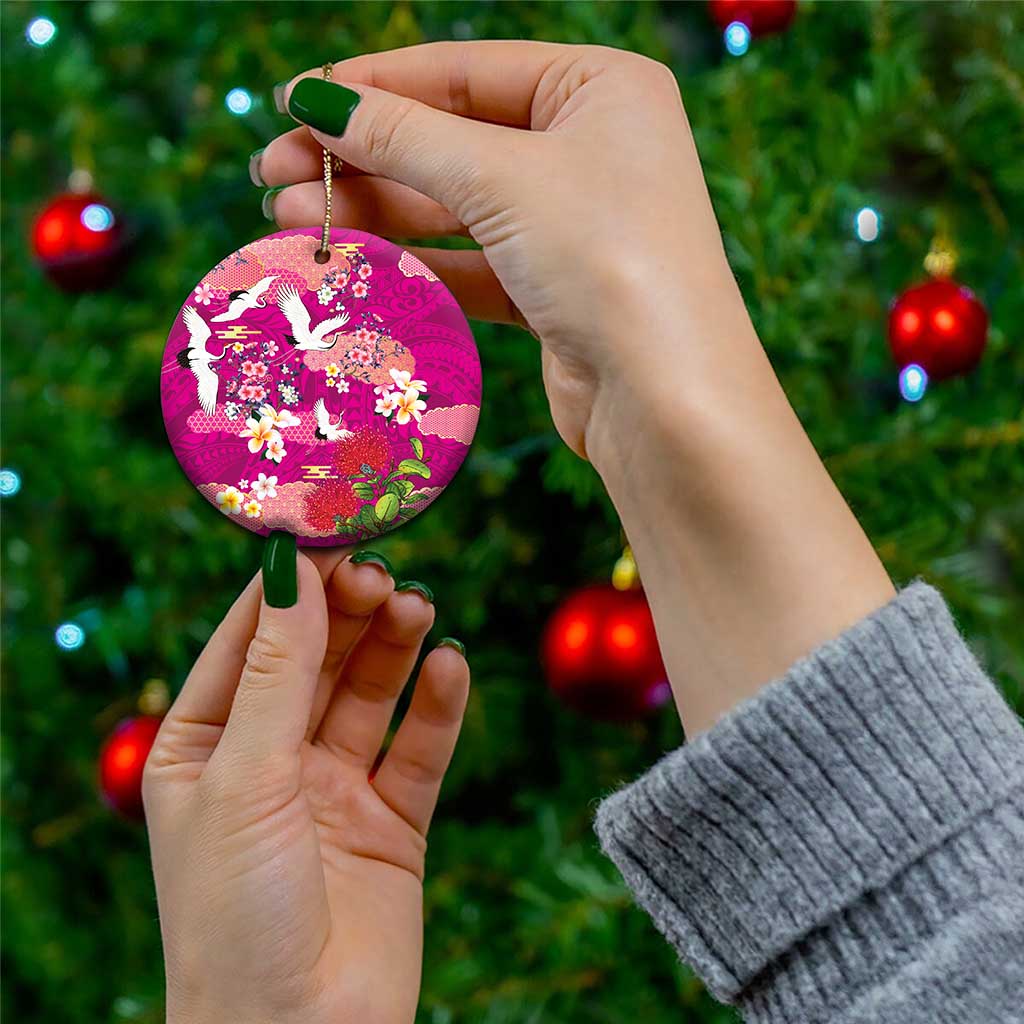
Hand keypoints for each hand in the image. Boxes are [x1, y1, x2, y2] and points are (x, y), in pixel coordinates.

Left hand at [144, 544, 468, 1023]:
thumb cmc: (235, 916)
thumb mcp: (245, 777)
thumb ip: (277, 671)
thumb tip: (291, 567)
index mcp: (205, 746)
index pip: (249, 640)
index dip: (289, 585)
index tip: (330, 527)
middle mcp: (269, 760)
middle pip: (316, 658)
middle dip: (348, 611)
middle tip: (383, 572)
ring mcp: (333, 789)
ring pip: (370, 693)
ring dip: (394, 646)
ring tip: (418, 608)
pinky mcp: (392, 822)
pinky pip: (419, 748)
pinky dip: (438, 705)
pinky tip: (450, 666)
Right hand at [257, 41, 892, 734]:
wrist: (666, 398)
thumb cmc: (607, 258)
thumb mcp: (500, 178)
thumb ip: (403, 136)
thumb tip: (315, 101)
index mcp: (599, 89)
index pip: (464, 71)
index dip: (373, 86)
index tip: (293, 104)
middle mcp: (591, 149)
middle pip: (452, 140)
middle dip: (361, 158)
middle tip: (272, 174)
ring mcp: (574, 224)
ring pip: (455, 206)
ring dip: (375, 211)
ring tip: (290, 218)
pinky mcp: (555, 290)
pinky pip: (470, 262)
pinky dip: (414, 262)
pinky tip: (351, 261)